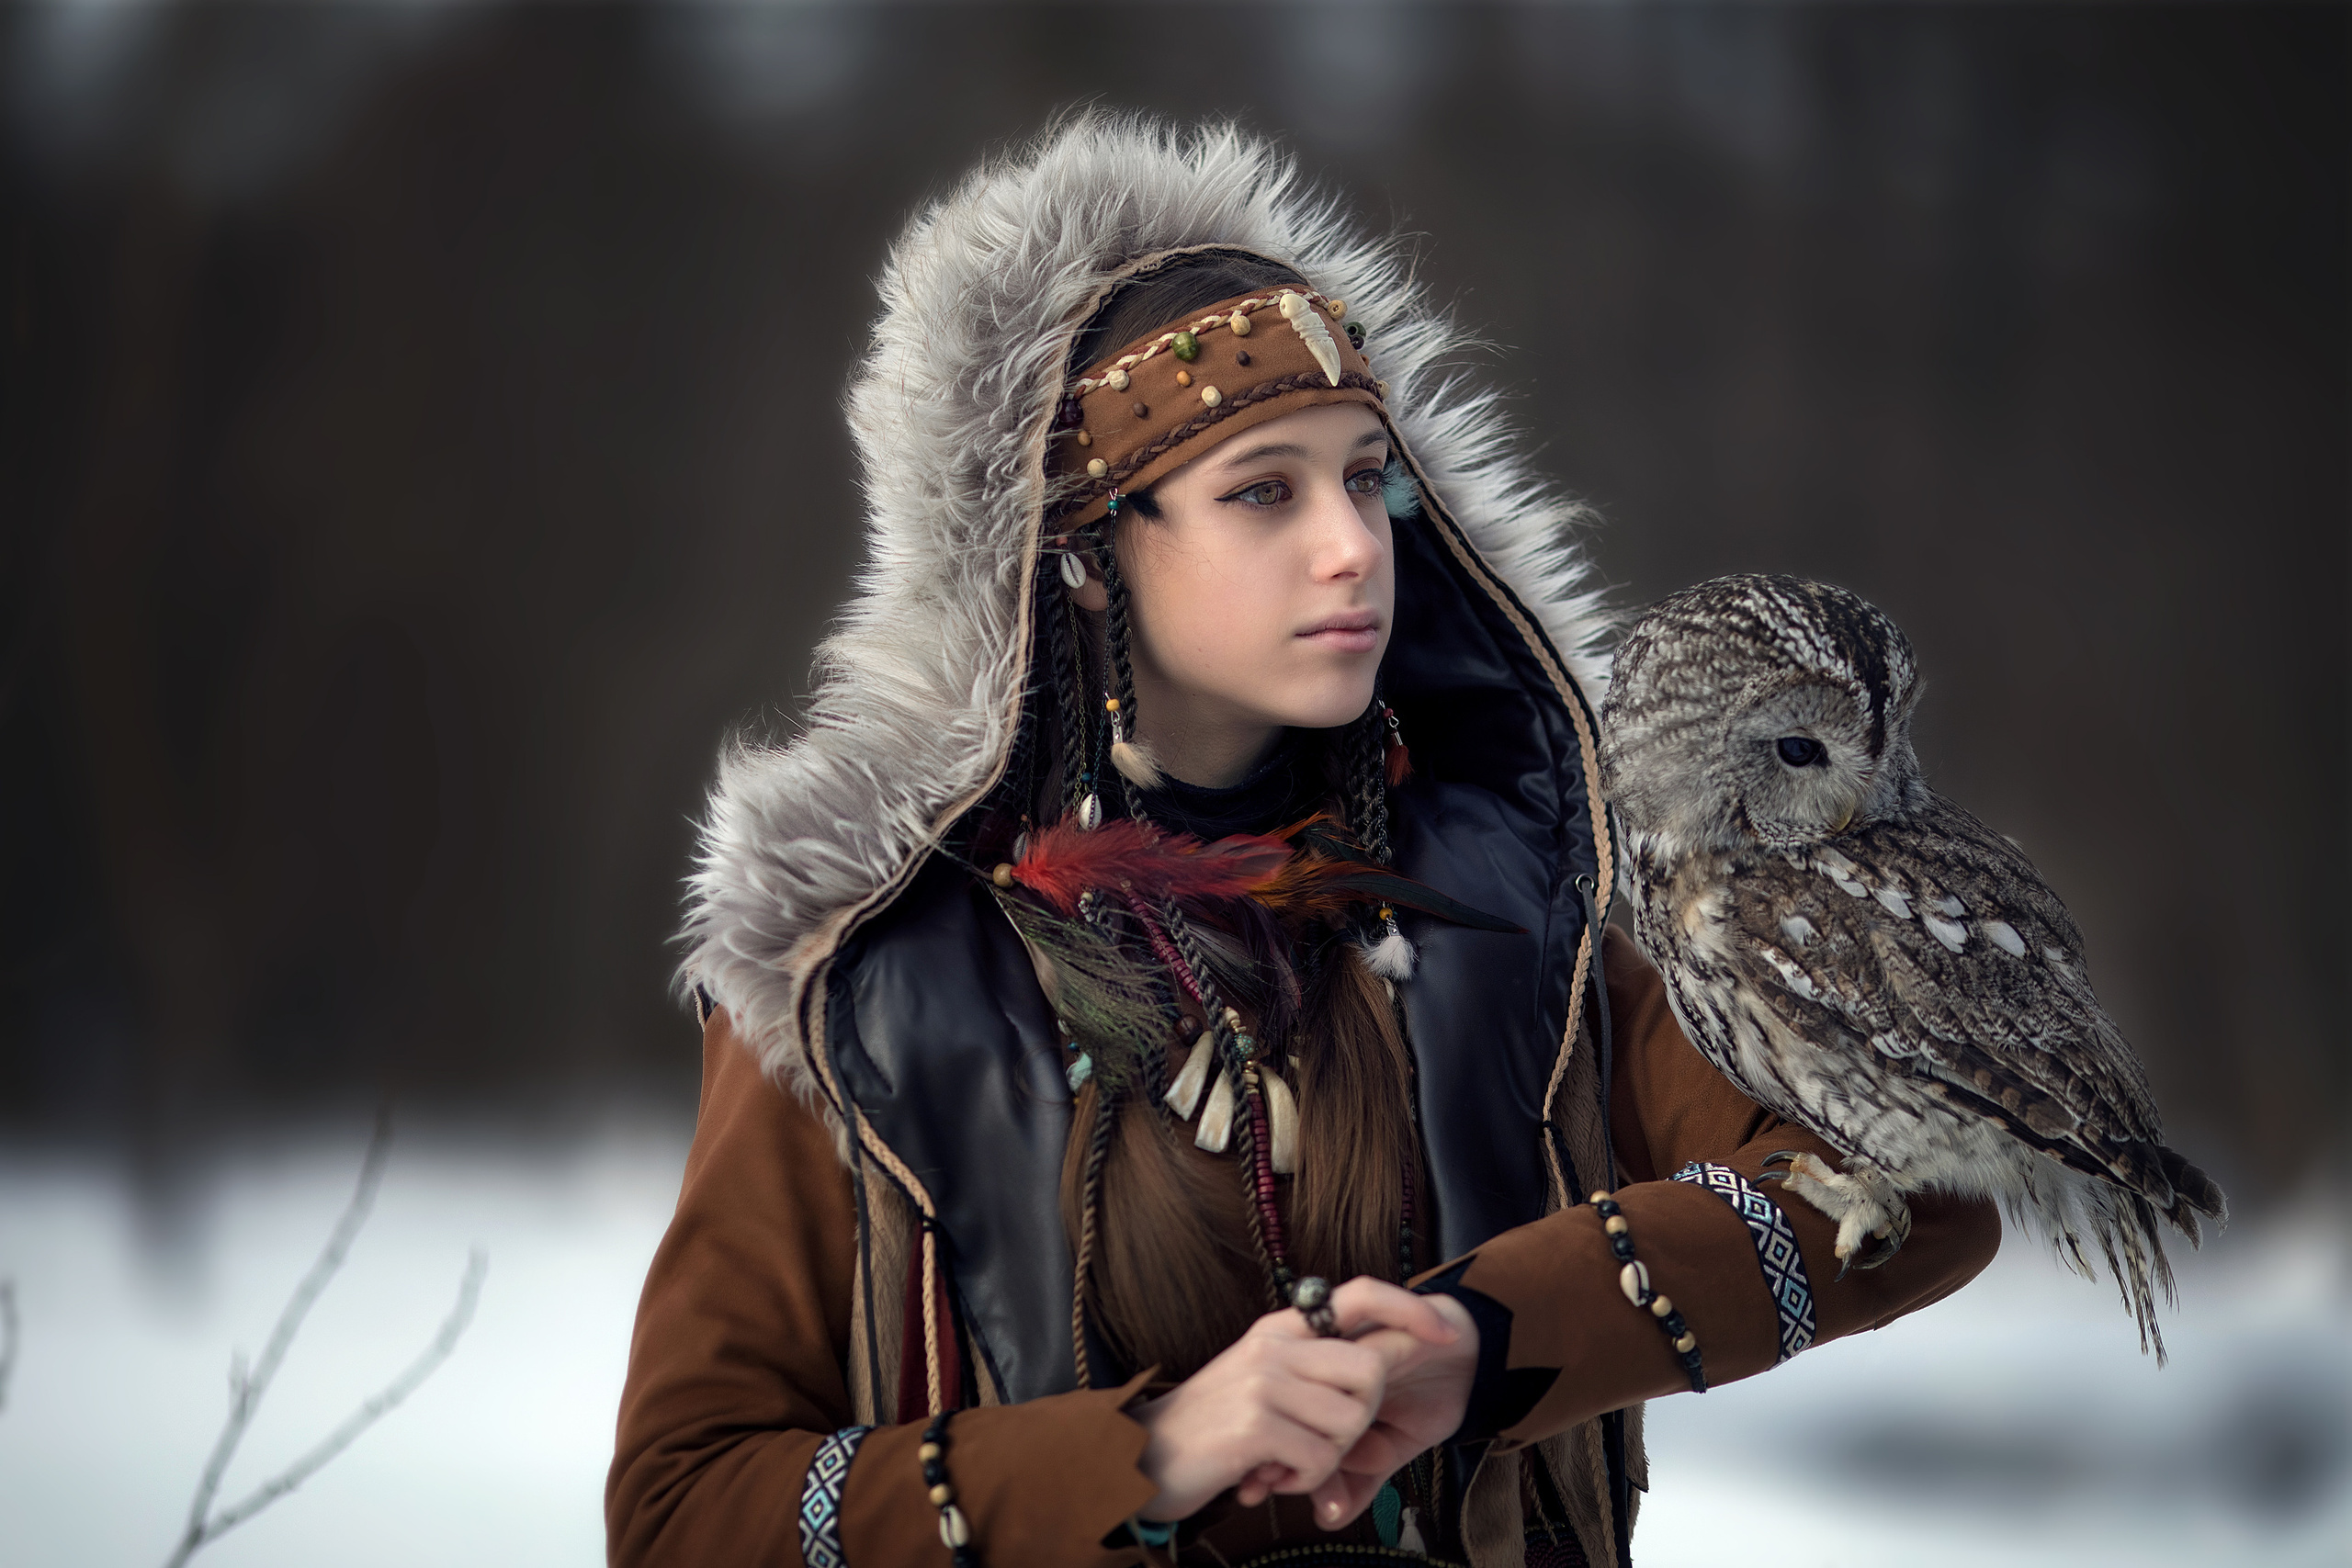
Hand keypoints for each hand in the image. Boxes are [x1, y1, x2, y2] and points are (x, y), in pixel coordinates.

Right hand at [1129, 1277, 1463, 1522]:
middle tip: (1323, 1442)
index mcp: (1280, 1328)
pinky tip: (1269, 1477)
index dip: (1410, 1311)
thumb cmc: (1209, 1430)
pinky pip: (1320, 1459)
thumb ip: (1308, 1368)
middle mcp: (1274, 1344)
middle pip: (1371, 1372)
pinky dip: (1305, 1481)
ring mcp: (1263, 1380)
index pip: (1361, 1294)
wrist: (1140, 1458)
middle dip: (1361, 1420)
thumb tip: (1377, 1369)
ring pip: (1349, 1421)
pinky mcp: (1254, 1423)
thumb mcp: (1258, 1380)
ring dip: (1328, 1458)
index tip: (1444, 1335)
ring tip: (1286, 1461)